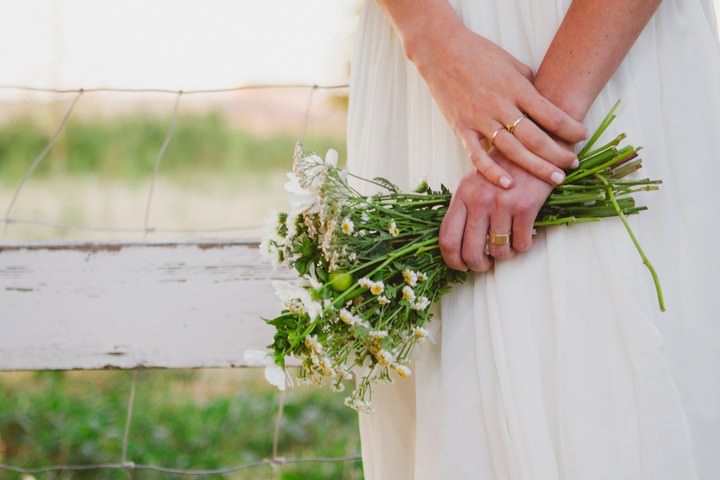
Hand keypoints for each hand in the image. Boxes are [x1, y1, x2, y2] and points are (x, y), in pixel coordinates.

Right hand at [408, 22, 586, 187]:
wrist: (441, 51)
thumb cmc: (478, 53)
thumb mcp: (512, 64)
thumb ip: (528, 86)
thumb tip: (544, 104)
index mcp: (517, 88)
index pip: (552, 115)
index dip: (571, 129)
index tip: (582, 136)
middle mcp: (501, 106)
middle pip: (537, 138)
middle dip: (559, 154)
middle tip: (574, 164)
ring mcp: (480, 119)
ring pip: (513, 150)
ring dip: (536, 167)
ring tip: (555, 178)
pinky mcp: (462, 128)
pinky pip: (478, 155)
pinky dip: (492, 171)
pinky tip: (507, 184)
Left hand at [439, 151, 553, 271]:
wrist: (533, 147)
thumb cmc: (502, 169)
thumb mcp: (474, 183)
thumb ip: (465, 209)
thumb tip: (460, 245)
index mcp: (462, 196)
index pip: (447, 238)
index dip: (453, 260)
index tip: (461, 266)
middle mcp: (478, 200)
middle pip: (471, 252)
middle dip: (479, 265)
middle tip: (486, 264)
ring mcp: (501, 204)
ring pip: (499, 251)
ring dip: (505, 255)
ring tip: (509, 245)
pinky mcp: (525, 206)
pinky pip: (521, 243)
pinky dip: (523, 245)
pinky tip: (525, 235)